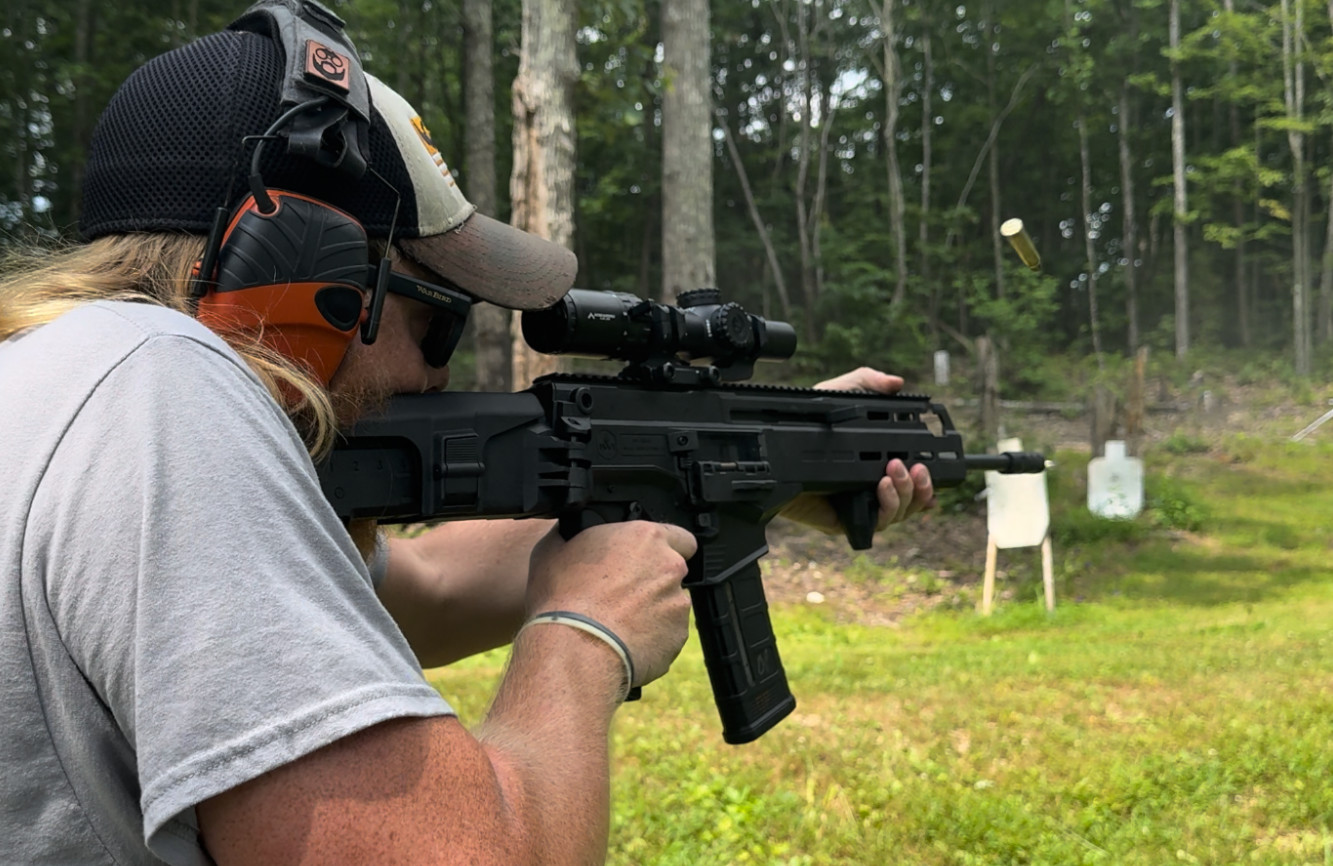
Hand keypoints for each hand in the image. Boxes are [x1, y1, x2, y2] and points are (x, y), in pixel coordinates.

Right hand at [526, 522, 696, 687]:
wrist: (574, 650)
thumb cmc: (562, 599)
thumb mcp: (553, 549)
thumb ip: (576, 534)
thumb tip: (571, 531)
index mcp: (646, 538)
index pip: (677, 536)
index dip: (662, 548)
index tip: (645, 558)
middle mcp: (670, 567)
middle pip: (673, 570)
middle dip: (655, 579)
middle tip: (624, 592)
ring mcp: (677, 603)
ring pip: (671, 603)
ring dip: (653, 609)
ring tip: (619, 622)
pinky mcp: (677, 636)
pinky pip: (668, 634)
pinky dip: (652, 637)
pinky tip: (625, 640)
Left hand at [780, 366, 936, 533]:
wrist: (774, 448)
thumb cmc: (804, 423)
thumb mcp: (839, 394)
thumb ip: (867, 382)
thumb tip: (897, 382)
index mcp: (876, 465)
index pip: (911, 478)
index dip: (928, 478)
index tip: (934, 466)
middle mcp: (871, 488)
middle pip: (912, 500)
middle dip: (922, 486)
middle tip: (916, 467)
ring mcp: (860, 506)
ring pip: (900, 513)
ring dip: (906, 494)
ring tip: (895, 472)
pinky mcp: (845, 521)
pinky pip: (876, 524)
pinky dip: (887, 508)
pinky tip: (882, 488)